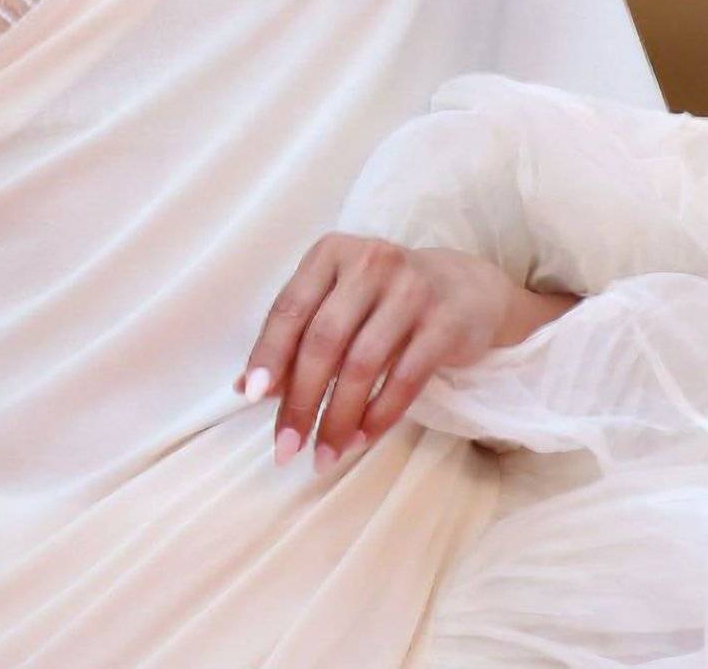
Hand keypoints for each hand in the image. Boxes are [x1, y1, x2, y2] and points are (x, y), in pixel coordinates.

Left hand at [233, 234, 515, 472]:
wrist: (463, 289)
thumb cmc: (382, 300)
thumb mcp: (336, 304)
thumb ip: (294, 339)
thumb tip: (244, 387)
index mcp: (331, 253)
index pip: (290, 308)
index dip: (269, 355)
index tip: (251, 399)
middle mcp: (370, 263)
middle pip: (324, 339)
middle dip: (300, 400)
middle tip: (286, 447)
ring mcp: (411, 290)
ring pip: (362, 364)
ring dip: (337, 418)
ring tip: (323, 454)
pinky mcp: (444, 322)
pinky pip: (405, 379)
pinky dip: (378, 415)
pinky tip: (359, 439)